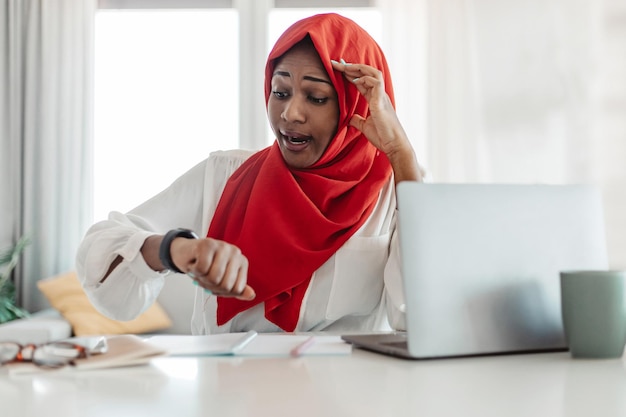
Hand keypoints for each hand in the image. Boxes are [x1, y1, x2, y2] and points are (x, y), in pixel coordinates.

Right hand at [170, 237, 254, 300]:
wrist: (185, 253)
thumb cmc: (204, 266)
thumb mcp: (222, 280)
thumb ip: (237, 289)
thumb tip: (251, 295)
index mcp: (242, 262)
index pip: (236, 290)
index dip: (221, 292)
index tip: (215, 283)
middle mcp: (235, 253)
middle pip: (225, 286)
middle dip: (210, 286)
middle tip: (205, 277)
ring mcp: (222, 247)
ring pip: (213, 278)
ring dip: (202, 279)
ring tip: (200, 271)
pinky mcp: (207, 244)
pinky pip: (201, 269)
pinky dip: (194, 270)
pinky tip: (195, 263)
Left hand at [331, 59, 422, 182]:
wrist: (393, 145)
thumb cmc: (383, 136)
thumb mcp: (365, 126)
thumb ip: (358, 120)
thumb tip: (349, 118)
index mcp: (376, 100)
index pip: (363, 82)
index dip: (352, 74)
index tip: (339, 69)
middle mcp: (380, 95)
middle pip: (367, 74)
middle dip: (352, 67)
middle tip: (337, 63)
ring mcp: (382, 97)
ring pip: (374, 73)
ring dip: (359, 68)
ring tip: (345, 67)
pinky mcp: (382, 102)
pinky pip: (376, 83)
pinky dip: (365, 79)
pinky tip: (355, 80)